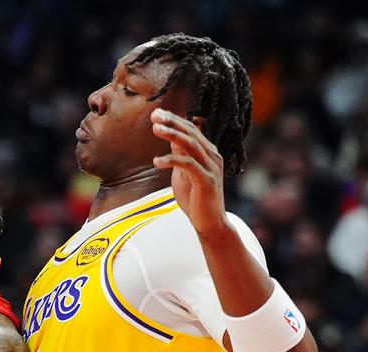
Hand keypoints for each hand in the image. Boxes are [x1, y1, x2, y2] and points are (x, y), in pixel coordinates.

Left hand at [150, 108, 228, 236]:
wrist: (209, 223)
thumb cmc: (195, 198)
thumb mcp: (184, 173)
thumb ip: (180, 155)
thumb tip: (171, 137)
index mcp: (208, 152)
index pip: (190, 129)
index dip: (174, 119)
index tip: (156, 112)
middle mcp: (212, 156)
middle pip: (191, 132)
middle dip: (172, 121)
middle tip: (154, 114)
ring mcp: (211, 168)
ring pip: (191, 145)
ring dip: (171, 135)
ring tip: (155, 128)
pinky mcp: (206, 181)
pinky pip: (188, 165)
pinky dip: (172, 160)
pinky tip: (156, 161)